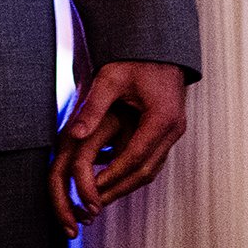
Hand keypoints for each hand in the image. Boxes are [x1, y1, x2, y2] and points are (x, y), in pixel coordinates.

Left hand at [48, 60, 186, 237]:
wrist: (159, 45)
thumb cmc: (135, 58)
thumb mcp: (110, 78)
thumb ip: (93, 106)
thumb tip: (73, 134)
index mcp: (162, 117)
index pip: (135, 156)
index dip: (113, 174)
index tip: (92, 187)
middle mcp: (173, 128)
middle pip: (146, 170)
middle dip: (119, 187)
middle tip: (94, 202)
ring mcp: (175, 131)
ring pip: (152, 168)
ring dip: (127, 184)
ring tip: (101, 197)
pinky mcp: (170, 130)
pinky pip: (153, 159)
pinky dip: (134, 172)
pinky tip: (114, 178)